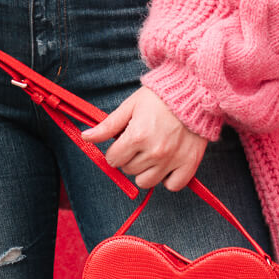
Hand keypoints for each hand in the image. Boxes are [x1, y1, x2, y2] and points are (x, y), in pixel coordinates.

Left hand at [83, 86, 208, 190]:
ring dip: (145, 170)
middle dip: (129, 158)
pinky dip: (167, 179)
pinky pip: (172, 186)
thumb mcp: (130, 106)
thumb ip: (108, 125)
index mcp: (137, 136)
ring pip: (146, 182)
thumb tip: (85, 137)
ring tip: (151, 153)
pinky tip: (166, 164)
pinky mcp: (189, 164)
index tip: (123, 142)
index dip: (115, 150)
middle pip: (128, 170)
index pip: (113, 159)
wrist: (193, 92)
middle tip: (139, 143)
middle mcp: (154, 152)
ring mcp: (172, 160)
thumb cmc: (159, 98)